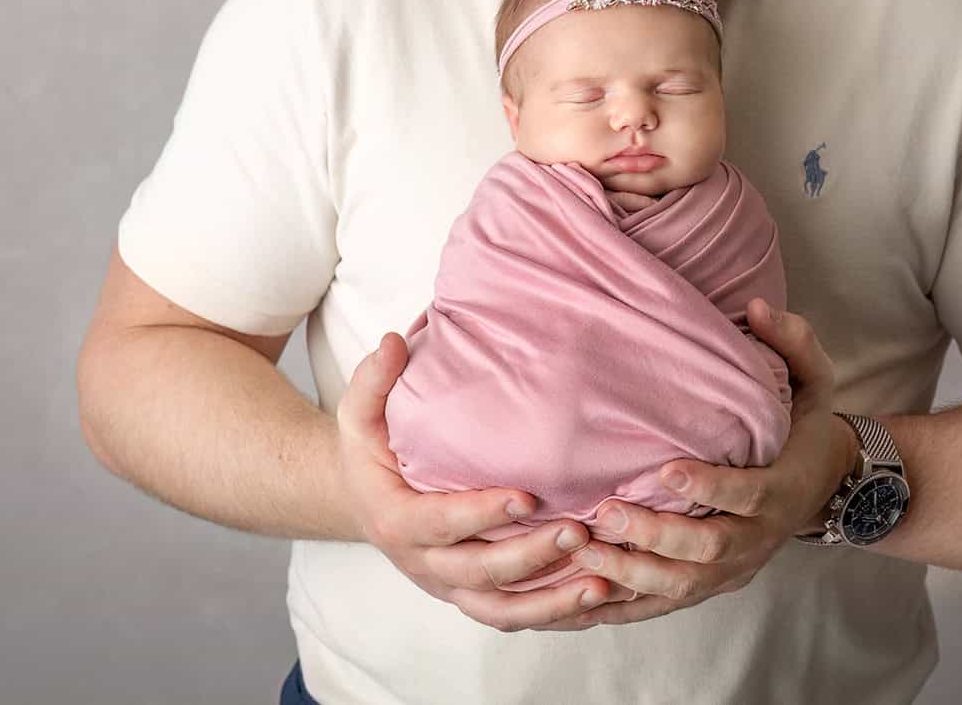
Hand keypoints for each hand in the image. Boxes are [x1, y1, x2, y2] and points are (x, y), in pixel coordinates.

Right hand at [336, 332, 635, 629]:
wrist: (361, 502)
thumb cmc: (370, 452)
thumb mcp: (359, 414)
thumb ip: (374, 380)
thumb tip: (394, 343)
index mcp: (396, 520)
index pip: (440, 523)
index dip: (482, 514)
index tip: (526, 497)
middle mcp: (423, 564)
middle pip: (480, 572)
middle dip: (531, 556)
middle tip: (579, 531)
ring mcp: (449, 587)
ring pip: (501, 609)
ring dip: (552, 602)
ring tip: (602, 581)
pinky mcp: (471, 597)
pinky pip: (514, 617)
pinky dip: (554, 615)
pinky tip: (597, 598)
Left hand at [535, 298, 852, 630]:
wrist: (827, 486)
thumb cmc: (806, 427)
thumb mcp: (815, 381)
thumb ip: (794, 343)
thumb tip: (759, 308)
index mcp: (781, 489)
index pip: (746, 496)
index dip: (708, 488)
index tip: (665, 470)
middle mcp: (759, 538)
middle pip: (708, 551)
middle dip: (654, 536)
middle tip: (606, 512)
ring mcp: (735, 569)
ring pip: (683, 587)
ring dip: (632, 575)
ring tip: (584, 550)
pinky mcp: (713, 585)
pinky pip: (668, 604)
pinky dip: (628, 605)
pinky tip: (586, 592)